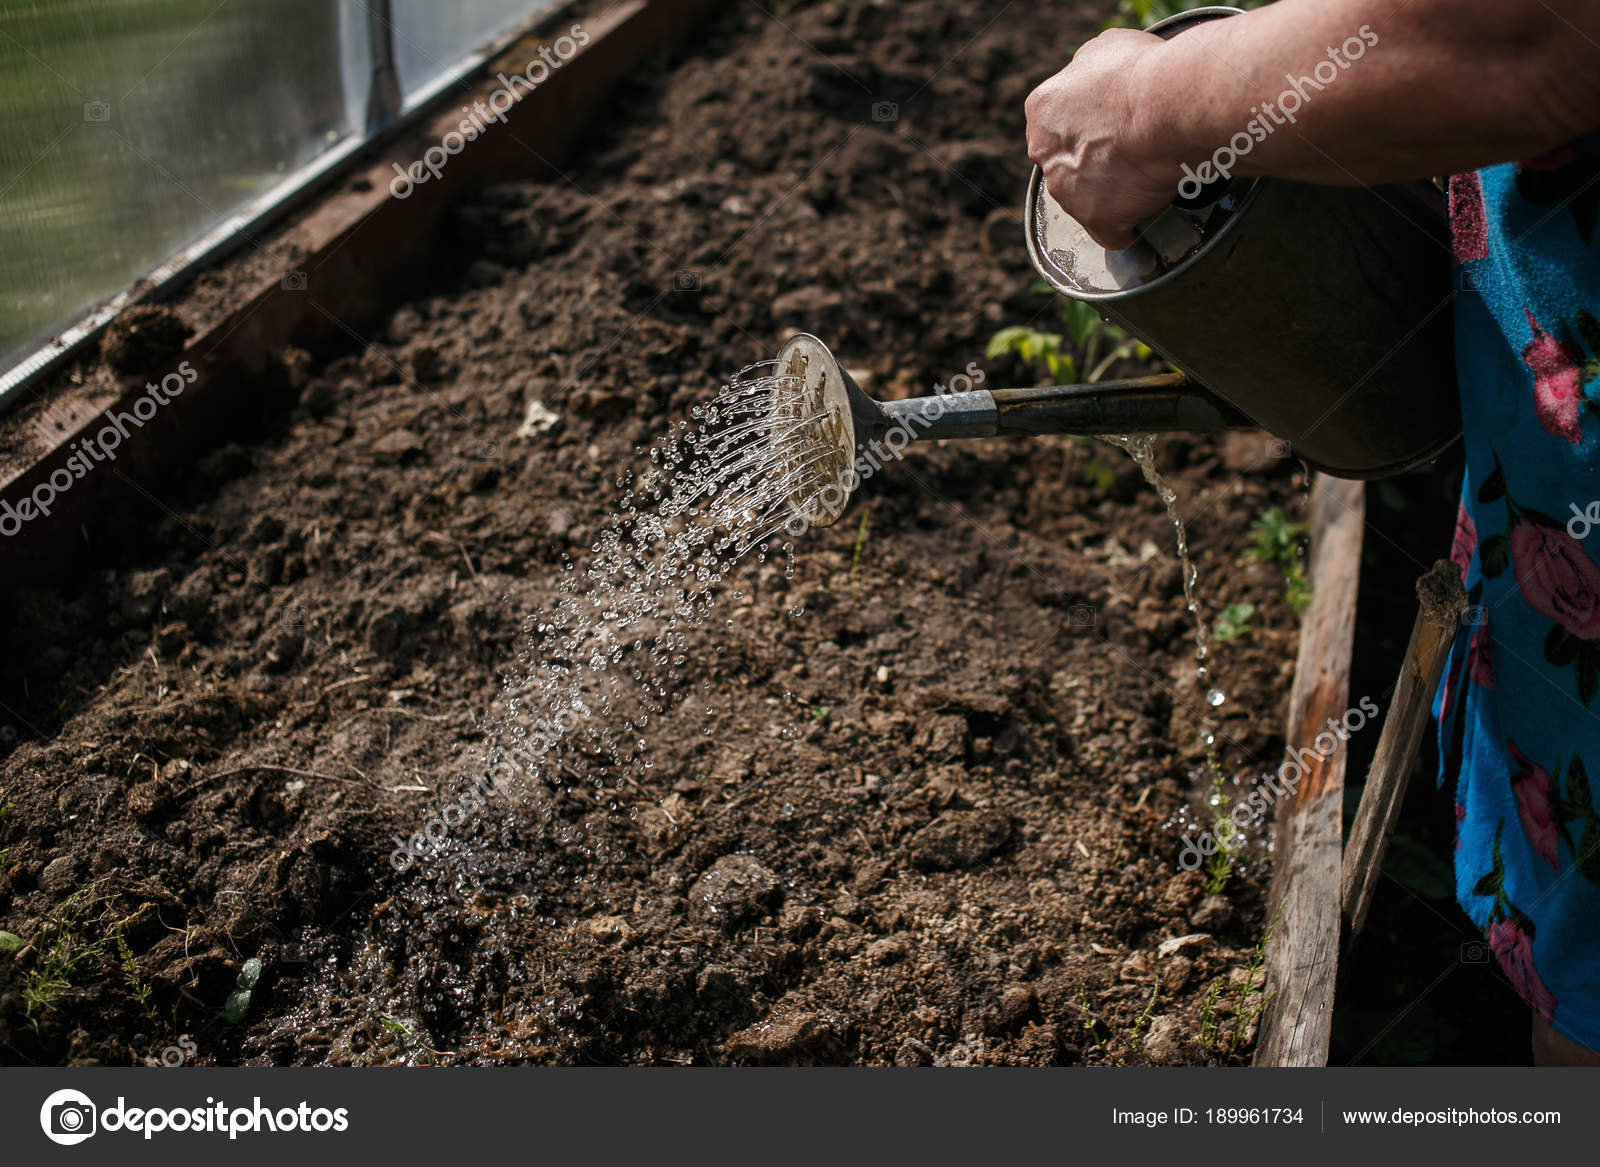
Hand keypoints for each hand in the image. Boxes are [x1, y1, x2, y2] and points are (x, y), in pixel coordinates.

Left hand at [1025, 30, 1179, 249]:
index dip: (1088, 127)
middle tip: (1131, 153)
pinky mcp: (1095, 219)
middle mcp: (1045, 153)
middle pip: (1067, 164)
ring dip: (1110, 195)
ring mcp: (1067, 191)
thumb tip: (1095, 79)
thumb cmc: (1140, 72)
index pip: (1058, 126)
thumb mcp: (1105, 48)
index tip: (1112, 127)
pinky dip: (1127, 230)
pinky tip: (1143, 222)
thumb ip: (1089, 71)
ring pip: (1085, 199)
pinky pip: (1110, 233)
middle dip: (1094, 162)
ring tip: (1145, 183)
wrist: (1165, 107)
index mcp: (1043, 110)